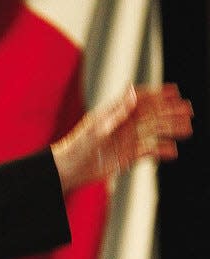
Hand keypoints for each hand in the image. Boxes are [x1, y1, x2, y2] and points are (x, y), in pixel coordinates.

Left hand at [51, 83, 193, 193]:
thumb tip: (133, 90)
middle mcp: (123, 125)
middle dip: (170, 112)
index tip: (175, 91)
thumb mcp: (98, 127)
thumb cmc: (79, 146)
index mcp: (116, 113)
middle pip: (152, 115)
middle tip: (189, 110)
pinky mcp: (126, 156)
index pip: (141, 100)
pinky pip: (147, 152)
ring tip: (187, 129)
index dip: (158, 94)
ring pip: (153, 132)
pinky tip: (172, 152)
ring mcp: (126, 141)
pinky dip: (160, 151)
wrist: (69, 169)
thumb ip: (118, 110)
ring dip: (170, 130)